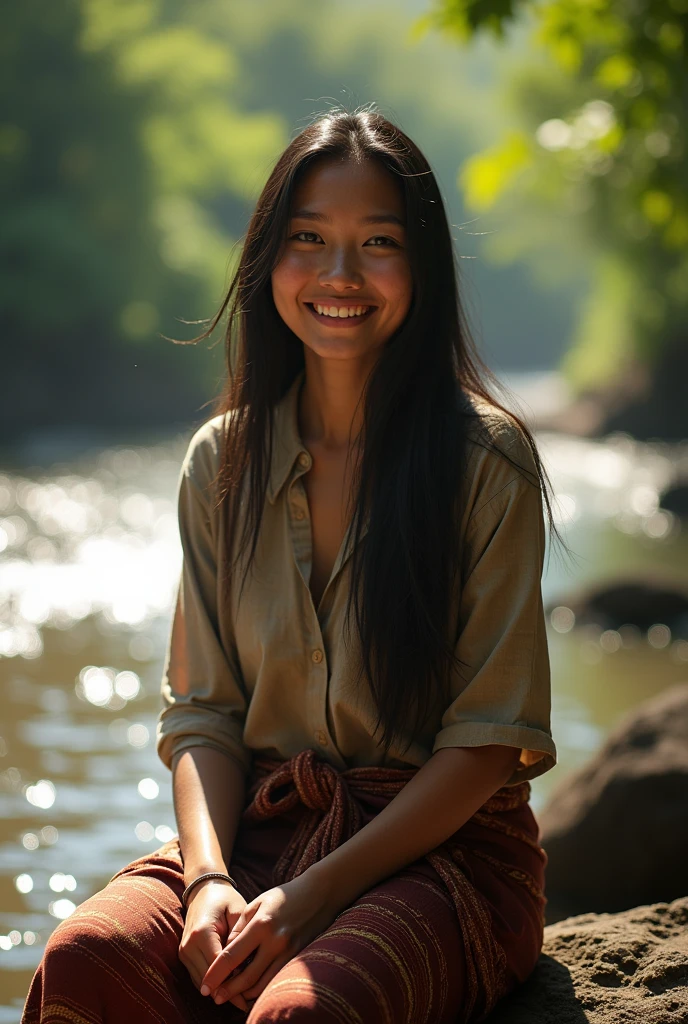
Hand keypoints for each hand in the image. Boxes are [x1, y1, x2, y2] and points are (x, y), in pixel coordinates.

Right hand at [179, 880, 251, 1011]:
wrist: (204, 890)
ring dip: (219, 990)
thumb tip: (244, 964)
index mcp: (202, 933)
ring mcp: (184, 952)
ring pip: (201, 982)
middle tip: (248, 1003)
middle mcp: (188, 945)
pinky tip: (229, 987)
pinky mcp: (184, 956)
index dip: (233, 982)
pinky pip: (198, 977)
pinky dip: (212, 984)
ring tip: (241, 999)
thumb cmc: (225, 899)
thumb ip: (240, 936)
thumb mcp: (238, 911)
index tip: (249, 995)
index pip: (218, 966)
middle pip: (208, 979)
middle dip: (227, 991)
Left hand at [200, 868, 338, 1006]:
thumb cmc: (284, 896)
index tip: (204, 986)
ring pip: (261, 984)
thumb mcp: (257, 903)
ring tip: (231, 994)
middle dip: (228, 991)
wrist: (319, 894)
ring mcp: (289, 952)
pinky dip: (261, 988)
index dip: (215, 974)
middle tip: (215, 997)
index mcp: (261, 925)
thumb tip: (225, 953)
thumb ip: (239, 928)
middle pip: (246, 977)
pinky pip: (274, 980)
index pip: (231, 957)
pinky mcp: (298, 958)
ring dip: (244, 994)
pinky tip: (251, 987)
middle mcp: (275, 942)